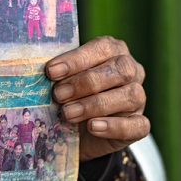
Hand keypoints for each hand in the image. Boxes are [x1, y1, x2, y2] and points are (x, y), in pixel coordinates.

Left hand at [46, 36, 148, 161]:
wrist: (78, 132)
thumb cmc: (69, 94)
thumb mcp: (62, 80)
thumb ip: (59, 72)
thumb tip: (42, 72)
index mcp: (113, 51)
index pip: (102, 48)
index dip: (76, 59)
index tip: (51, 71)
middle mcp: (131, 71)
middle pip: (119, 70)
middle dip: (85, 82)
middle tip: (58, 95)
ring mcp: (138, 98)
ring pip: (130, 95)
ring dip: (95, 104)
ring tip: (68, 113)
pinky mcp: (139, 124)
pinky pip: (137, 125)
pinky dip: (114, 126)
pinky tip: (92, 127)